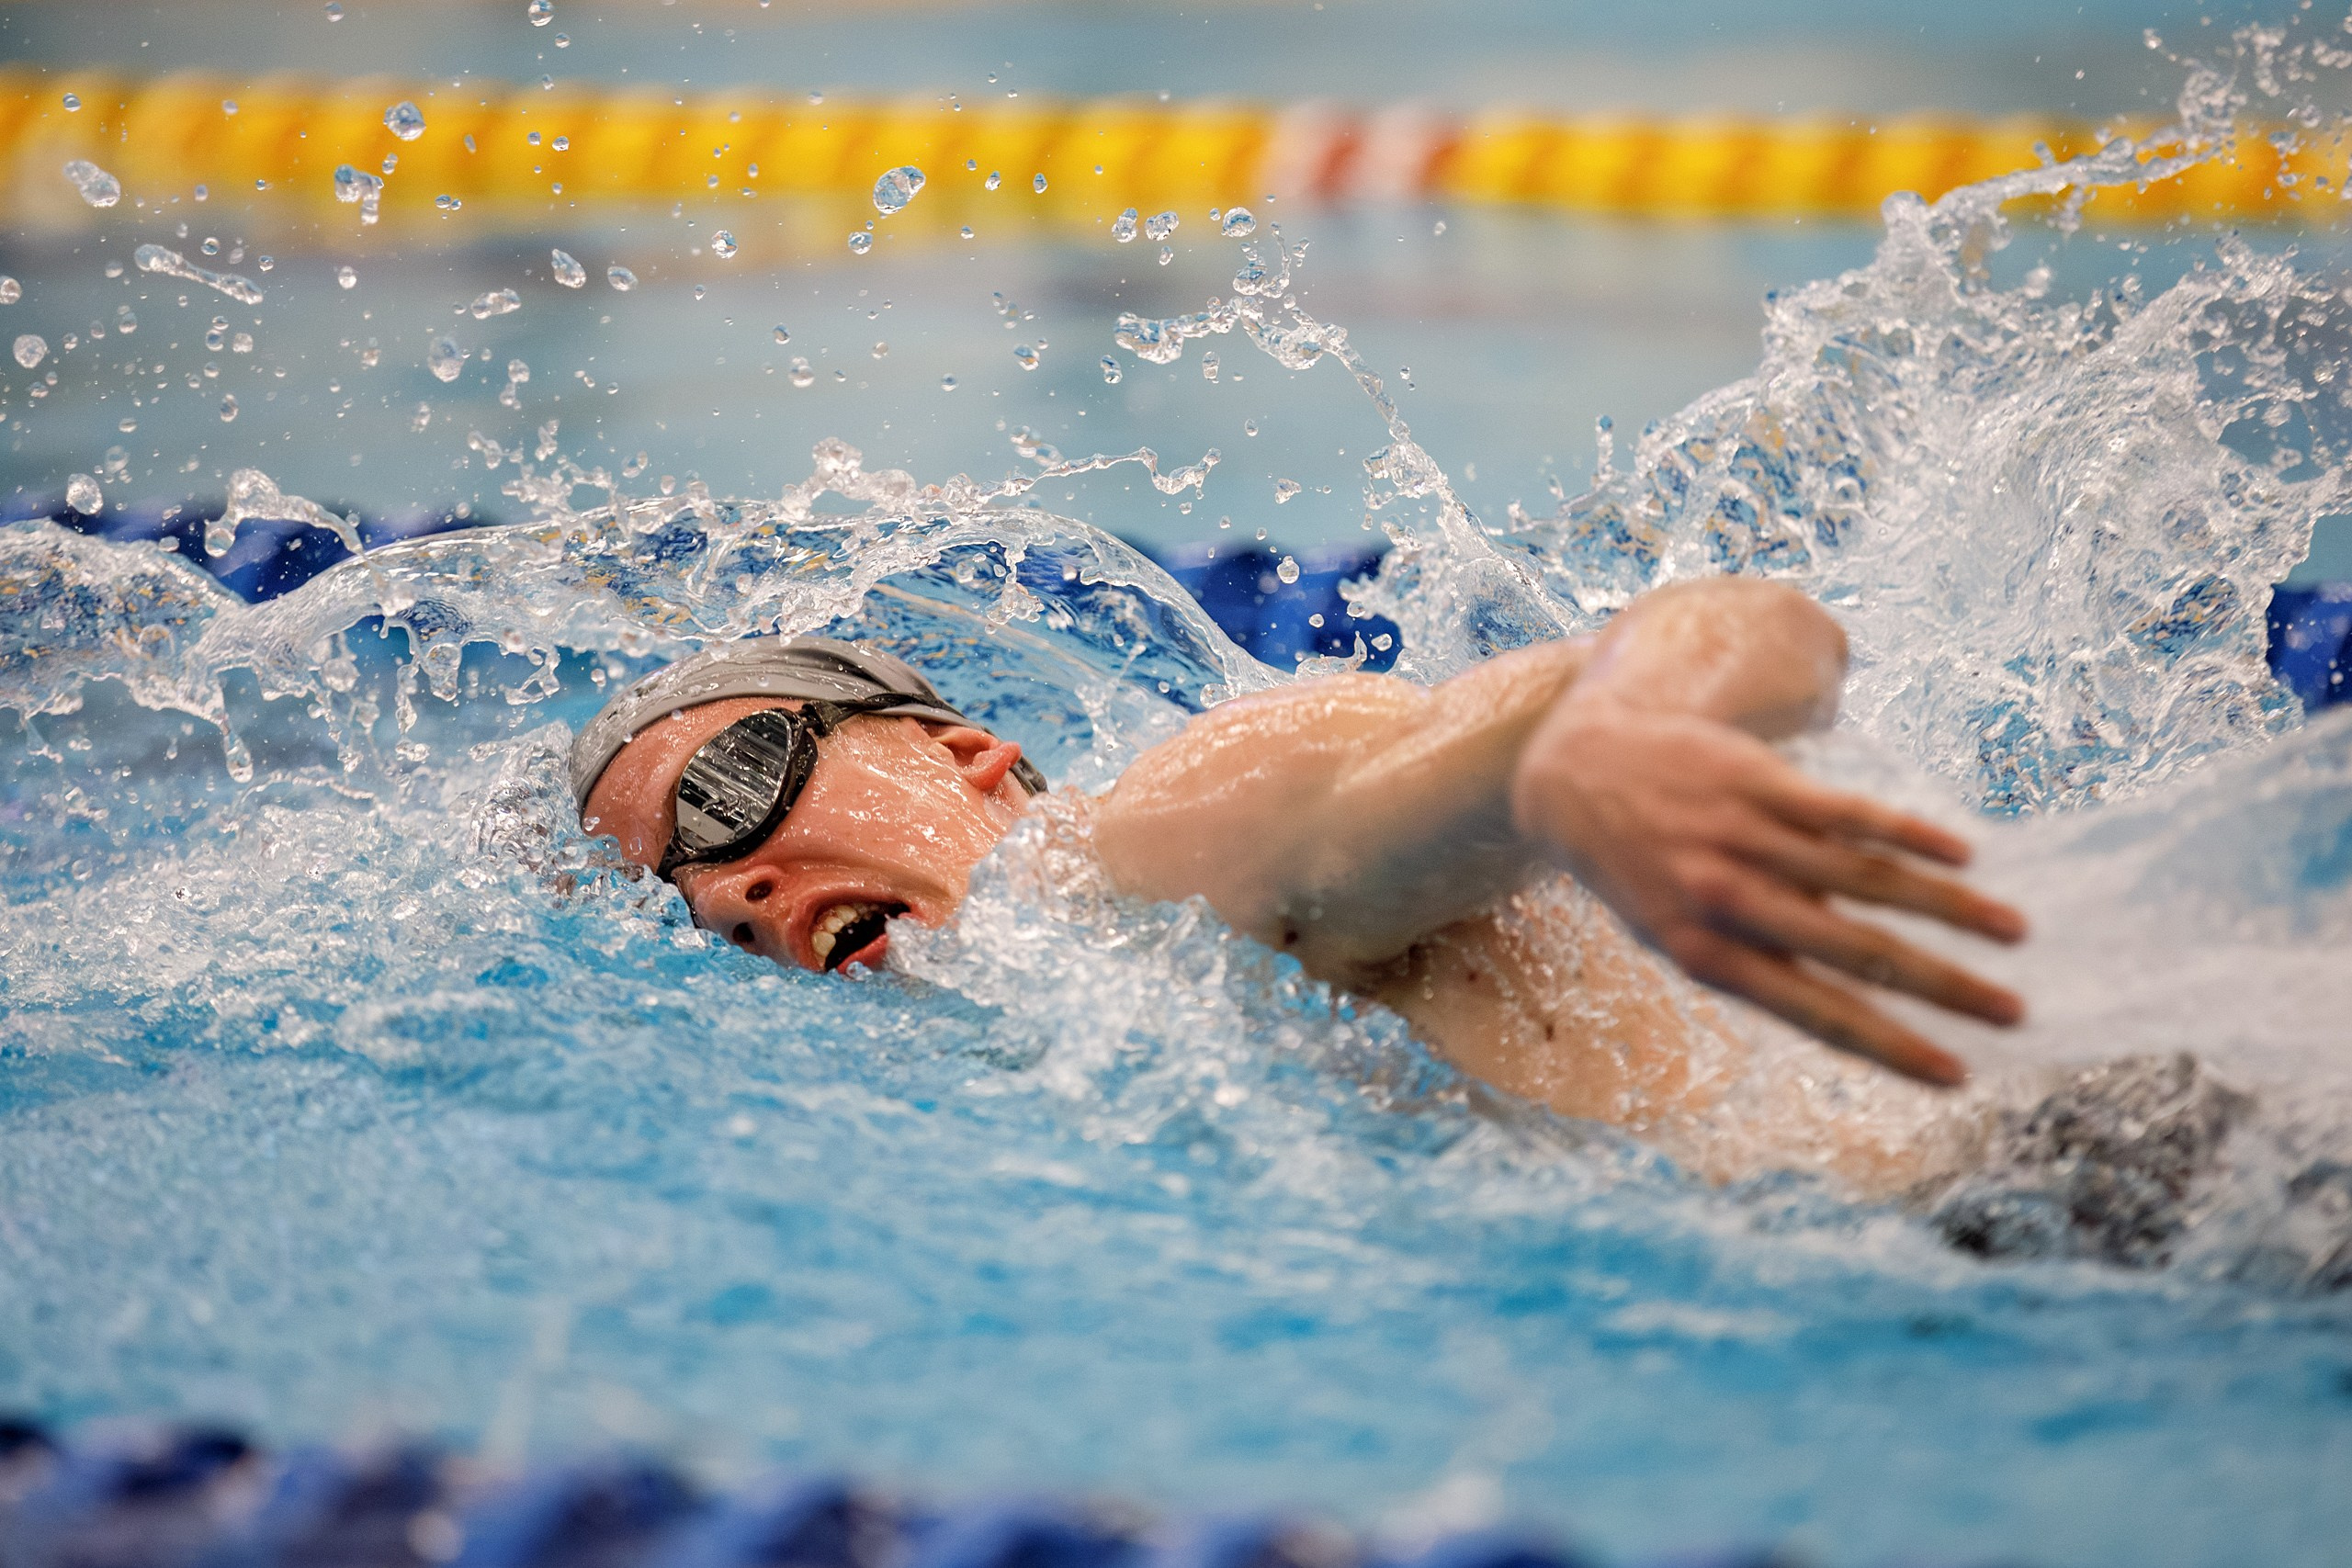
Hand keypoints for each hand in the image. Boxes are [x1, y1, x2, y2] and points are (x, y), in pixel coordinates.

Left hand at [1509, 702, 2026, 1086]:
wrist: (1575, 771)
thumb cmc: (1639, 870)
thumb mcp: (1674, 934)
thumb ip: (1754, 965)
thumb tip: (1851, 1005)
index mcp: (1706, 956)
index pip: (1816, 1013)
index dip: (1890, 1047)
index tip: (1955, 1075)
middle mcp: (1728, 899)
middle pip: (1857, 951)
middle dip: (1942, 987)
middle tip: (2012, 1014)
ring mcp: (1745, 836)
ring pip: (1867, 878)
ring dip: (1949, 909)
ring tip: (2011, 932)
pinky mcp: (1758, 780)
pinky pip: (1848, 813)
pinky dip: (1911, 835)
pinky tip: (1963, 857)